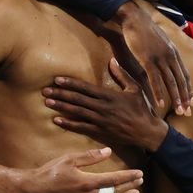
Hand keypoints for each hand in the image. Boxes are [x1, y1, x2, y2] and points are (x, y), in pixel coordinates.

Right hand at [16, 147, 143, 192]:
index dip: (128, 176)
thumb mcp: (69, 159)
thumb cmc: (49, 172)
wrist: (32, 191)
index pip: (113, 179)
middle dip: (129, 186)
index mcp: (86, 182)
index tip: (139, 173)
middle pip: (114, 192)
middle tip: (141, 181)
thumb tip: (108, 151)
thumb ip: (90, 157)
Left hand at [44, 58, 170, 151]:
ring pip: (76, 112)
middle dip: (60, 94)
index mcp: (110, 95)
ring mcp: (100, 121)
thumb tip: (112, 61)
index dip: (71, 83)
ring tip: (47, 102)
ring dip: (61, 107)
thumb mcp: (135, 89)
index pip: (86, 88)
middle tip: (45, 90)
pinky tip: (56, 120)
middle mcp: (102, 107)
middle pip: (77, 99)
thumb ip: (122, 75)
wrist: (146, 131)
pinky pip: (81, 127)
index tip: (58, 79)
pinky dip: (68, 124)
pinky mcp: (100, 132)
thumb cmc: (142, 108)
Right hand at [115, 1, 192, 114]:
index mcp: (174, 53)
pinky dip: (158, 92)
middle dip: (185, 98)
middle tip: (188, 112)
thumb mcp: (160, 43)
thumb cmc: (145, 31)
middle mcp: (170, 56)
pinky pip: (155, 79)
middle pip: (181, 80)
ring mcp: (160, 58)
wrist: (134, 19)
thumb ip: (165, 55)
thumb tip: (165, 66)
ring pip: (170, 82)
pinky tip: (160, 103)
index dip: (189, 90)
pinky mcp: (147, 59)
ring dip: (175, 98)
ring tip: (178, 111)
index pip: (185, 75)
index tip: (192, 102)